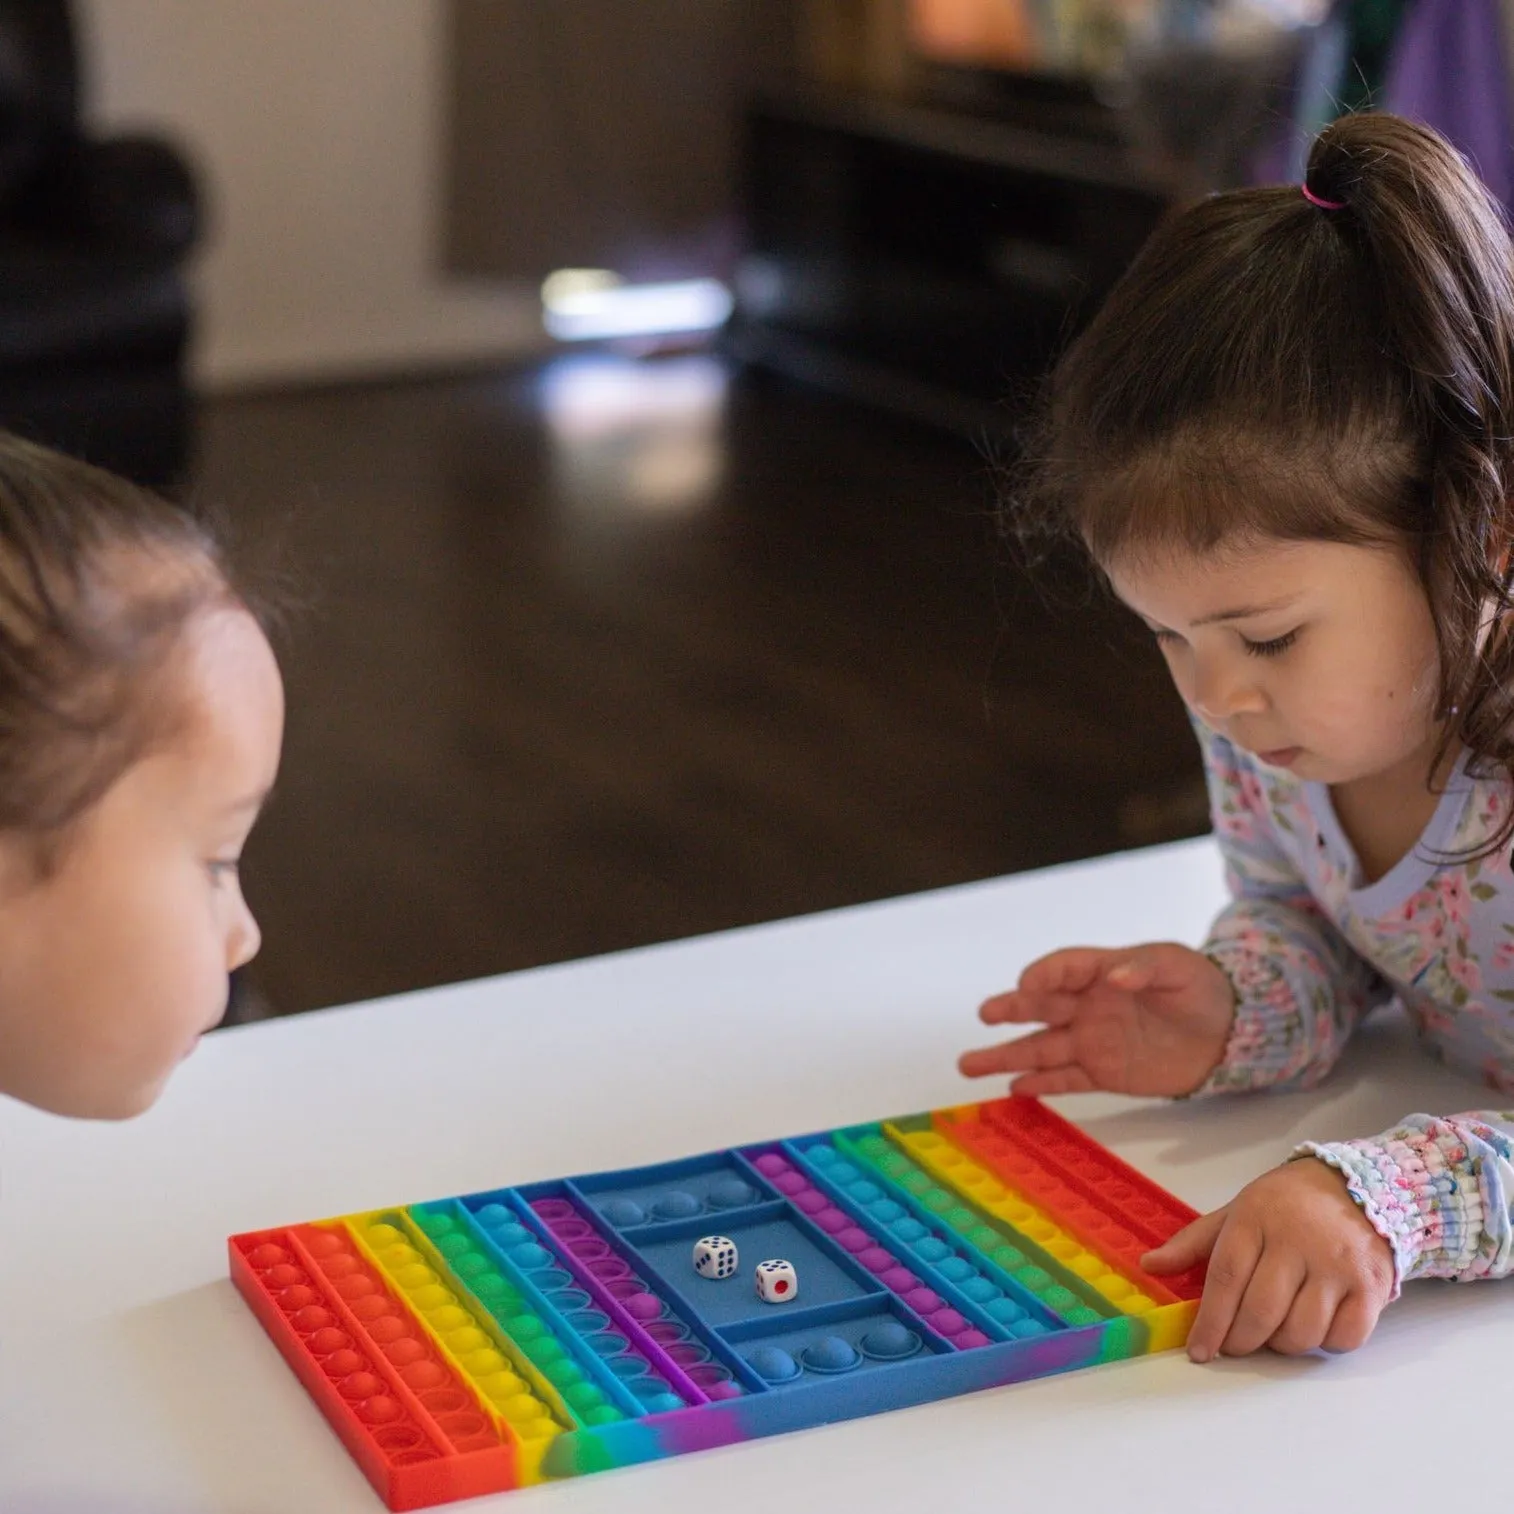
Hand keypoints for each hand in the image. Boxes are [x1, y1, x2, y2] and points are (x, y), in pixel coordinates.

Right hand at [958, 944, 1235, 1097]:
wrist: (1229, 1033)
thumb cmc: (1201, 989)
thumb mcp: (1178, 968)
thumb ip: (1145, 969)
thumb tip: (1117, 976)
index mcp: (1103, 971)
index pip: (1065, 969)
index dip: (1045, 975)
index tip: (1027, 985)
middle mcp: (1088, 1006)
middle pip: (1042, 1007)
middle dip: (1012, 1010)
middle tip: (984, 1015)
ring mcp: (1092, 1041)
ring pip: (1041, 1048)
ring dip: (1007, 1056)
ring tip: (970, 1065)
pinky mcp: (1104, 1073)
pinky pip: (1066, 1079)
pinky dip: (1040, 1084)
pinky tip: (1013, 1089)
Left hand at [1144, 1158, 1396, 1359]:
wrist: (1355, 1186)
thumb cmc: (1285, 1205)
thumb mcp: (1236, 1212)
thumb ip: (1193, 1242)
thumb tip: (1149, 1266)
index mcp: (1256, 1218)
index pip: (1226, 1277)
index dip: (1209, 1321)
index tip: (1199, 1350)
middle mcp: (1298, 1241)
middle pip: (1261, 1311)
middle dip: (1241, 1340)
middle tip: (1234, 1345)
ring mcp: (1338, 1265)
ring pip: (1302, 1332)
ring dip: (1282, 1344)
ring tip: (1275, 1329)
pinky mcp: (1372, 1286)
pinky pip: (1344, 1337)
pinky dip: (1325, 1343)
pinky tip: (1315, 1325)